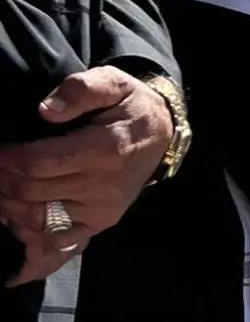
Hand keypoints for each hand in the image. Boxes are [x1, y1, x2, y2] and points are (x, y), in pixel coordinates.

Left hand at [0, 67, 172, 285]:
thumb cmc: (129, 105)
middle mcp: (104, 185)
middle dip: (1, 181)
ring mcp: (103, 209)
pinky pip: (57, 238)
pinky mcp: (101, 223)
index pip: (38, 162)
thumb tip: (46, 111)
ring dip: (7, 207)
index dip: (6, 159)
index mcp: (105, 150)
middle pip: (32, 192)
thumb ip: (81, 89)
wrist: (162, 135)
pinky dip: (28, 233)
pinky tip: (13, 218)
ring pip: (38, 218)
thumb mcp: (113, 82)